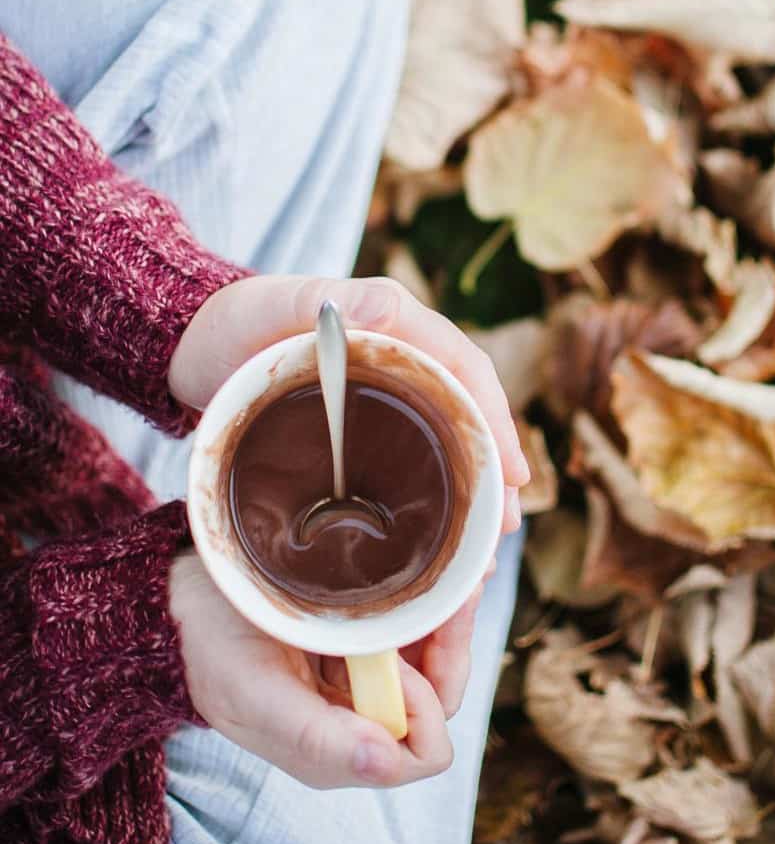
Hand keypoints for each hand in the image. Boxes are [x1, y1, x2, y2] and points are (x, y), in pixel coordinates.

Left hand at [169, 274, 529, 532]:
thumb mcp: (281, 304)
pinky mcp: (357, 420)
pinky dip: (429, 487)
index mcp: (395, 320)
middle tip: (508, 522)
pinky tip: (435, 530)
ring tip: (484, 540)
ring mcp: (381, 389)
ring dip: (469, 482)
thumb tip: (391, 310)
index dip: (495, 417)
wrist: (191, 343)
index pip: (465, 367)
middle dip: (495, 462)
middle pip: (466, 408)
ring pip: (442, 435)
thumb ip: (335, 303)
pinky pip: (408, 450)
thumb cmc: (234, 318)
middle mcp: (400, 353)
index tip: (515, 470)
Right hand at [170, 550, 459, 788]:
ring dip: (445, 614)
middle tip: (452, 587)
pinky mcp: (356, 639)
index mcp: (338, 749)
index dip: (423, 700)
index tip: (395, 650)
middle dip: (450, 643)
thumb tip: (383, 762)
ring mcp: (359, 678)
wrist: (177, 605)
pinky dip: (426, 599)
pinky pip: (411, 627)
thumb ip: (317, 736)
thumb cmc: (209, 650)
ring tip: (451, 567)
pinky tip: (430, 566)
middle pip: (440, 696)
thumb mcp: (255, 694)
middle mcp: (358, 718)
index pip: (422, 746)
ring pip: (432, 656)